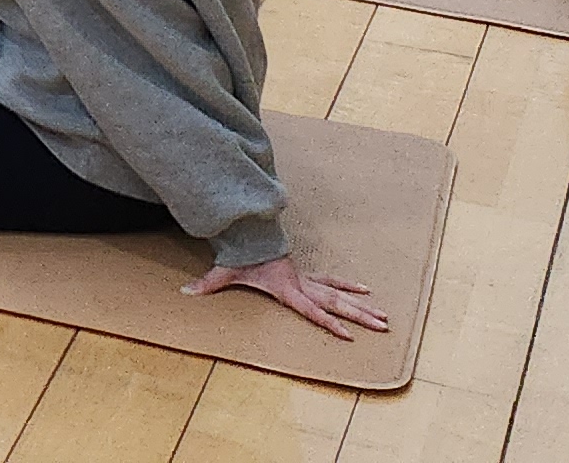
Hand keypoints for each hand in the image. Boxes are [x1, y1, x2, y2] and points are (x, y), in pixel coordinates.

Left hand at [184, 252, 387, 339]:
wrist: (247, 233)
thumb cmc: (239, 256)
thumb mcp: (224, 271)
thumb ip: (206, 284)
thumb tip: (185, 292)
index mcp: (286, 288)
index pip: (310, 309)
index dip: (328, 322)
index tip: (348, 335)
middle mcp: (301, 285)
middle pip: (334, 302)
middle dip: (358, 316)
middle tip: (382, 327)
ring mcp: (306, 280)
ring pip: (338, 294)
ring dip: (360, 305)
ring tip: (383, 317)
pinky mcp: (306, 276)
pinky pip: (331, 281)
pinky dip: (348, 286)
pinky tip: (365, 292)